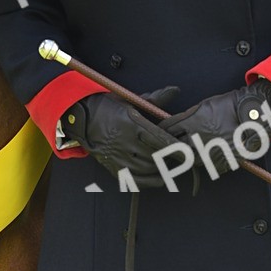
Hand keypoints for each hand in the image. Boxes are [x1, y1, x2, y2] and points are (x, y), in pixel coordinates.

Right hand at [61, 89, 180, 188]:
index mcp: (131, 122)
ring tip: (171, 165)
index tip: (188, 150)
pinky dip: (150, 180)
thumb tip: (175, 90)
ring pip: (147, 168)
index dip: (175, 147)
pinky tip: (158, 177)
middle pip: (155, 155)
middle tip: (183, 158)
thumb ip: (155, 99)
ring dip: (162, 168)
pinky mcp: (114, 168)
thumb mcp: (130, 99)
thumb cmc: (109, 107)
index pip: (158, 138)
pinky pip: (136, 180)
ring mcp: (118, 156)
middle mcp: (125, 141)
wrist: (82, 119)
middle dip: (171, 158)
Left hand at [163, 79, 270, 176]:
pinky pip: (205, 165)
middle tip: (162, 147)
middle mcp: (198, 140)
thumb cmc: (227, 106)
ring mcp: (209, 153)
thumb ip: (186, 118)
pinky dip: (202, 161)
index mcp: (192, 124)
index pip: (168, 130)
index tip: (154, 132)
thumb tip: (174, 125)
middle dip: (168, 147)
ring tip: (181, 153)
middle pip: (175, 147)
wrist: (251, 117)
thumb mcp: (202, 106)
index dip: (159, 131)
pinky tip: (202, 157)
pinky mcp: (219, 163)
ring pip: (189, 159)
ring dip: (184, 155)